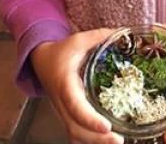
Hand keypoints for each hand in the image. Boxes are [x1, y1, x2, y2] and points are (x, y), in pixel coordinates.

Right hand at [31, 29, 123, 143]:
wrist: (41, 61)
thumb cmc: (61, 52)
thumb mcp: (77, 41)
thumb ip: (99, 37)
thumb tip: (124, 33)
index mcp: (65, 84)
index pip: (75, 105)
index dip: (89, 118)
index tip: (106, 126)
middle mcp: (62, 102)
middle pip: (75, 128)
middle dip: (96, 139)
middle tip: (118, 141)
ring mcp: (63, 112)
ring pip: (75, 135)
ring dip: (94, 143)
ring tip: (116, 143)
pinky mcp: (68, 116)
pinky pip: (76, 135)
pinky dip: (90, 142)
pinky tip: (106, 142)